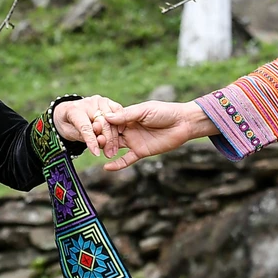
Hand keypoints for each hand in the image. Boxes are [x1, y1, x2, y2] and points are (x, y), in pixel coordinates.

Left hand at [52, 95, 124, 157]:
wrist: (67, 111)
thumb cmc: (68, 124)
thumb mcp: (69, 133)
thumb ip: (84, 136)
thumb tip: (100, 141)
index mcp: (74, 110)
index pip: (85, 127)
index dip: (91, 140)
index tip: (96, 153)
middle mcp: (88, 103)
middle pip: (102, 123)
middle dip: (107, 140)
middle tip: (109, 154)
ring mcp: (99, 101)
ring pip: (112, 119)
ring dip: (114, 136)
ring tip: (113, 150)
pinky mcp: (107, 101)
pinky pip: (118, 110)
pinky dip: (120, 123)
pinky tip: (120, 135)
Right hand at [99, 100, 215, 170]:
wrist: (183, 123)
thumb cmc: (165, 112)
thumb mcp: (144, 110)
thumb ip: (127, 115)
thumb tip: (107, 117)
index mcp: (128, 117)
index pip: (110, 121)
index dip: (102, 124)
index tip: (94, 125)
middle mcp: (128, 129)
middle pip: (110, 134)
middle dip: (102, 137)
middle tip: (96, 140)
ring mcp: (134, 141)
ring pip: (115, 146)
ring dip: (107, 149)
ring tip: (99, 151)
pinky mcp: (141, 152)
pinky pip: (126, 159)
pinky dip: (117, 164)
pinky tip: (107, 167)